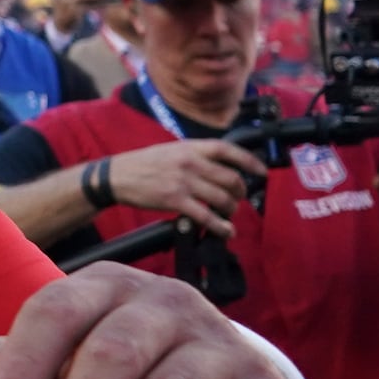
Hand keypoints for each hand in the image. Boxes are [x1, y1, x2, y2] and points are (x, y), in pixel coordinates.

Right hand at [109, 139, 265, 234]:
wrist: (117, 176)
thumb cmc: (143, 164)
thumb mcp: (171, 150)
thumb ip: (194, 155)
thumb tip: (220, 167)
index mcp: (189, 147)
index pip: (227, 150)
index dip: (249, 161)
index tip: (262, 171)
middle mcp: (189, 162)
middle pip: (230, 178)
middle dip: (240, 191)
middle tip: (238, 198)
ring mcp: (183, 182)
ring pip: (222, 198)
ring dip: (231, 209)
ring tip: (229, 213)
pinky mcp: (175, 201)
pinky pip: (206, 216)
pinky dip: (220, 226)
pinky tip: (226, 231)